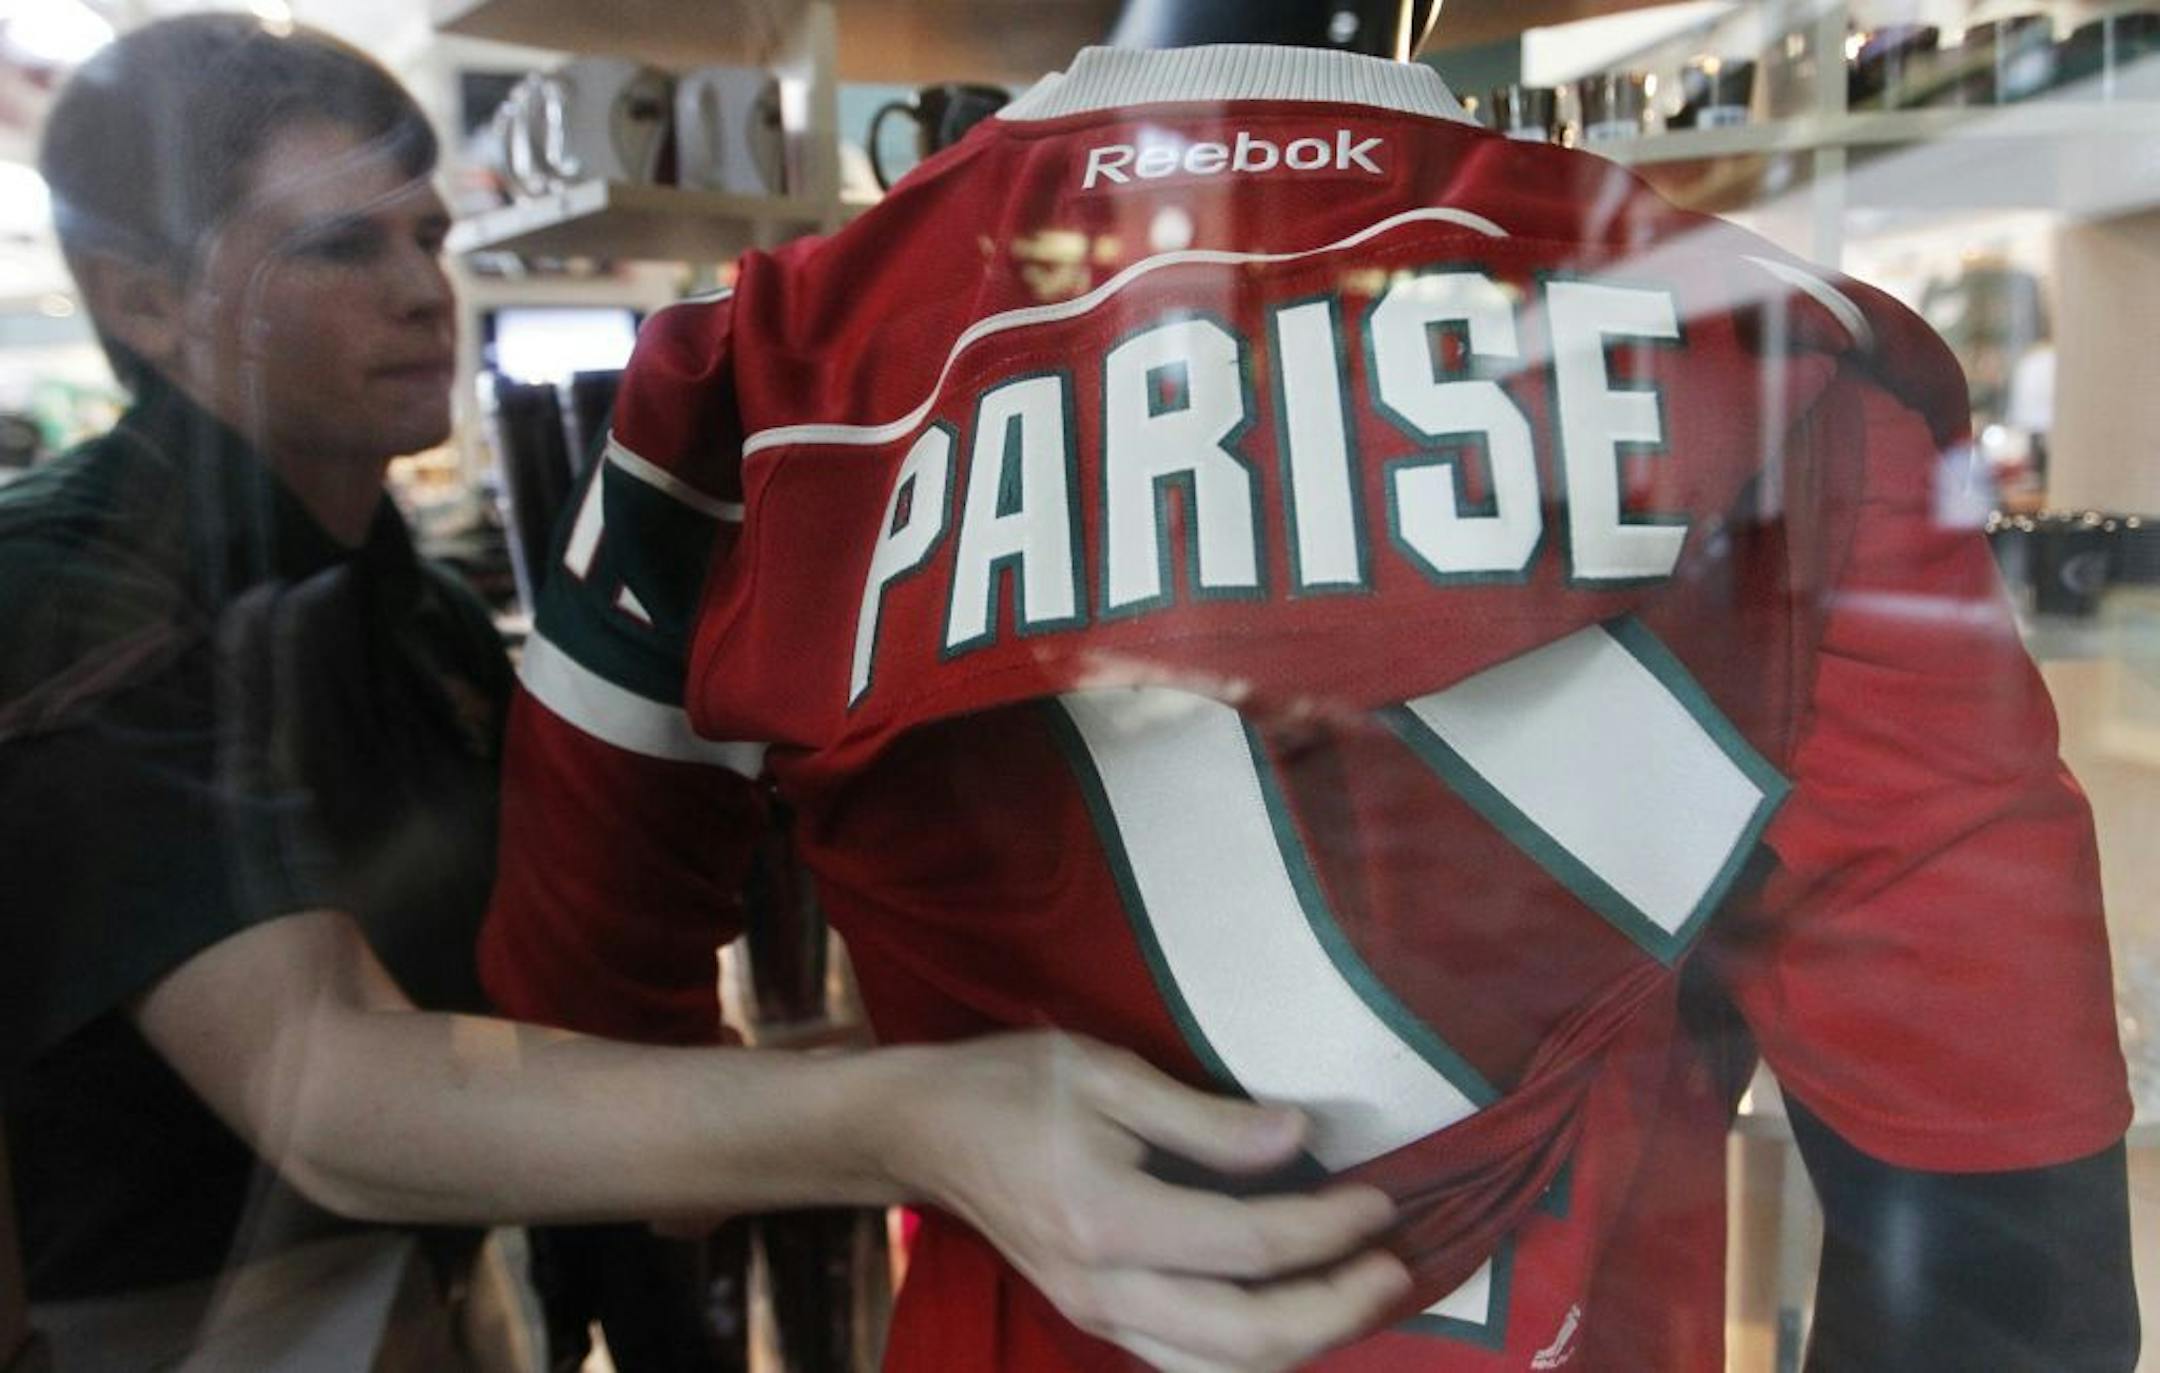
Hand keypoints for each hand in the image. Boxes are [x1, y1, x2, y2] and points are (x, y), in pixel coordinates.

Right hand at [881, 1032, 1409, 1370]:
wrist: (922, 1131)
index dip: (1328, 1232)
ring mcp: (1097, 1317)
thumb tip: (1301, 1138)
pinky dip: (1255, 1349)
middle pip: (1248, 1339)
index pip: (1250, 1249)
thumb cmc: (1010, 1085)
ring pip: (1221, 1370)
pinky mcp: (1096, 1320)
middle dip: (1336, 1310)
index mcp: (1108, 1223)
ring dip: (1305, 1342)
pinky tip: (1293, 1307)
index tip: (1382, 1200)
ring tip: (1358, 1292)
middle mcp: (1104, 1291)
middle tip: (1395, 1266)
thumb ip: (1207, 1119)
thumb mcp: (1106, 1073)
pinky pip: (1191, 1362)